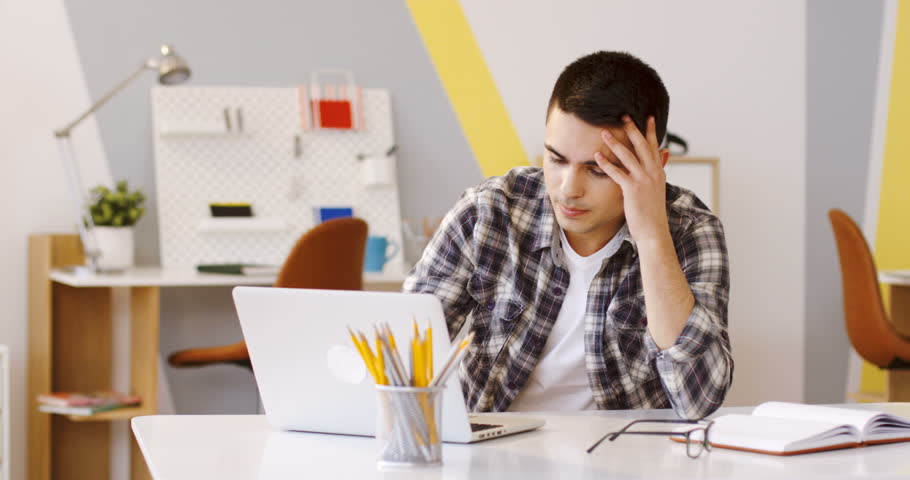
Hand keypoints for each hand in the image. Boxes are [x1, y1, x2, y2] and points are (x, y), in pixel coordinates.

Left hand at [595, 115, 669, 245]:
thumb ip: (656, 174)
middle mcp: (653, 173)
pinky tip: (596, 156)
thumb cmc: (652, 213)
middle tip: (624, 115)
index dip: (651, 132)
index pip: (655, 147)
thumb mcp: (657, 191)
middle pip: (642, 145)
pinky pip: (617, 173)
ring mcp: (644, 180)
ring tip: (604, 132)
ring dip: (615, 143)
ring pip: (628, 156)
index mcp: (659, 172)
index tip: (648, 117)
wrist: (654, 231)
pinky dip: (606, 163)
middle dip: (633, 129)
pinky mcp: (633, 189)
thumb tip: (660, 161)